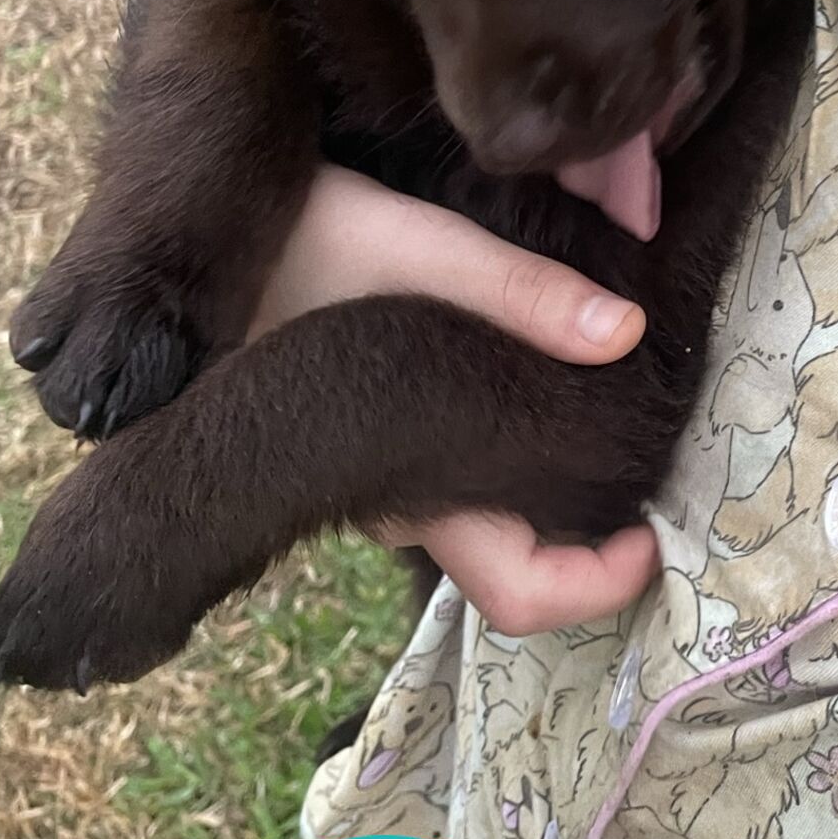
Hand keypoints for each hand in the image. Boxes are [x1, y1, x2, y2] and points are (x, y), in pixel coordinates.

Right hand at [251, 164, 660, 627]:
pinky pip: (457, 467)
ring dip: (553, 482)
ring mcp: (378, 475)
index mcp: (412, 485)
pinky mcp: (367, 438)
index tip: (654, 534)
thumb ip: (520, 291)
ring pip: (489, 513)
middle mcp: (399, 500)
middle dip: (593, 531)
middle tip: (654, 458)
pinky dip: (513, 442)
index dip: (600, 585)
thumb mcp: (410, 245)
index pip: (520, 594)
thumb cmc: (288, 245)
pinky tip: (545, 372)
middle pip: (515, 562)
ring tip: (614, 405)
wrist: (182, 245)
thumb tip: (629, 331)